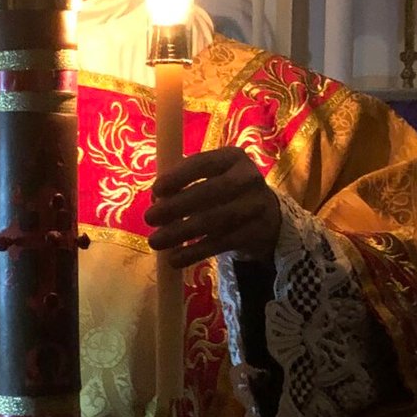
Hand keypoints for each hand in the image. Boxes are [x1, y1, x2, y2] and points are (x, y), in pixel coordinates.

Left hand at [145, 146, 283, 269]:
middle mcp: (248, 178)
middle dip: (177, 206)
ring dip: (182, 232)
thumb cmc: (225, 193)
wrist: (267, 216)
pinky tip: (175, 259)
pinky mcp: (256, 232)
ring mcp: (255, 206)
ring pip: (216, 220)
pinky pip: (221, 243)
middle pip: (211, 191)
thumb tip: (155, 200)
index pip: (203, 163)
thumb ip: (182, 184)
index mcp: (232, 158)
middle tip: (149, 218)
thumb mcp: (209, 178)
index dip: (178, 176)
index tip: (156, 190)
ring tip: (156, 242)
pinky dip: (195, 252)